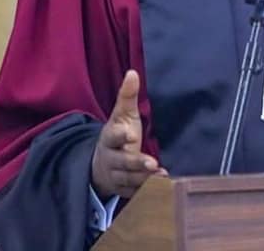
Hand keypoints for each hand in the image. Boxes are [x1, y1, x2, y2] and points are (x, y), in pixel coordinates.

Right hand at [91, 70, 165, 198]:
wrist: (101, 165)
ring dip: (144, 179)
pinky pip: (134, 192)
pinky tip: (162, 186)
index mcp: (109, 138)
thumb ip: (127, 96)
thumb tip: (133, 72)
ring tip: (161, 175)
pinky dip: (146, 191)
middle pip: (122, 162)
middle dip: (136, 163)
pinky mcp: (123, 189)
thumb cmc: (118, 134)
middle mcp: (111, 158)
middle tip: (152, 163)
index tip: (130, 134)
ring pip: (129, 179)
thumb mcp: (122, 115)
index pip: (112, 137)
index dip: (120, 136)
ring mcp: (116, 176)